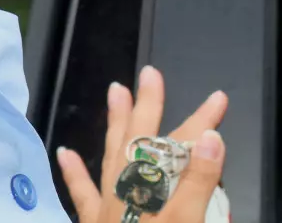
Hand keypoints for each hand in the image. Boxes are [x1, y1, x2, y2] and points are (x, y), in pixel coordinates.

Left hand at [56, 66, 227, 222]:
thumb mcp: (186, 222)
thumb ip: (197, 184)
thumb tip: (210, 138)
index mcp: (152, 189)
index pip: (180, 147)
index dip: (200, 122)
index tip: (218, 99)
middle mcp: (127, 192)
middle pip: (141, 141)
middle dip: (149, 107)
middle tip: (150, 74)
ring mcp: (108, 208)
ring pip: (112, 156)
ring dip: (116, 124)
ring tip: (115, 92)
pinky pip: (82, 195)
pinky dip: (74, 173)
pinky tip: (64, 152)